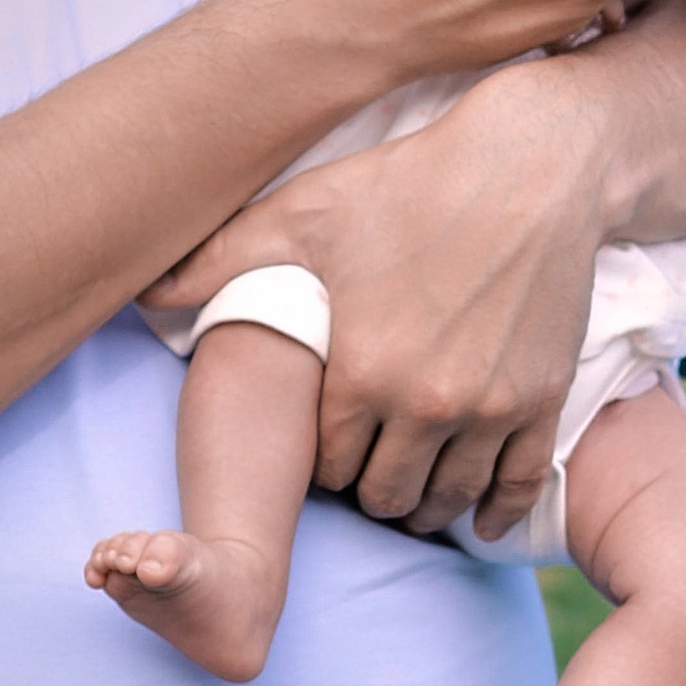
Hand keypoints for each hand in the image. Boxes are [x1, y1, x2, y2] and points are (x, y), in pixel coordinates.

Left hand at [146, 66, 605, 536]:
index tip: (326, 447)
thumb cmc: (409, 184)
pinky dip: (495, 511)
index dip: (321, 464)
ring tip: (412, 489)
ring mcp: (489, 409)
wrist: (529, 166)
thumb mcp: (304, 214)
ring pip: (445, 500)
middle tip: (367, 470)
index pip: (326, 468)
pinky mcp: (542, 401)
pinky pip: (517, 486)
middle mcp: (423, 405)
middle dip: (368, 490)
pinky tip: (478, 519)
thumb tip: (144, 292)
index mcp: (358, 373)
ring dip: (423, 504)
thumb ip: (220, 259)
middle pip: (384, 496)